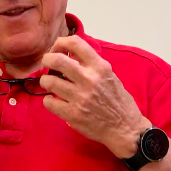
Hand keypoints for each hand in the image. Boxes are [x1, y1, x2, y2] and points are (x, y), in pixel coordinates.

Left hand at [40, 36, 149, 157]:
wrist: (124, 128)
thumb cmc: (118, 102)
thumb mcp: (110, 76)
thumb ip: (92, 66)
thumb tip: (70, 56)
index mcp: (100, 67)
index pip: (75, 43)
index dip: (60, 42)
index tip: (57, 49)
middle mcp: (89, 79)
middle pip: (57, 60)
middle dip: (46, 59)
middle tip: (46, 65)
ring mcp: (80, 97)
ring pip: (48, 81)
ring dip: (45, 81)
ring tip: (50, 85)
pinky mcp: (73, 114)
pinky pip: (49, 102)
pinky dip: (48, 101)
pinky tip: (55, 101)